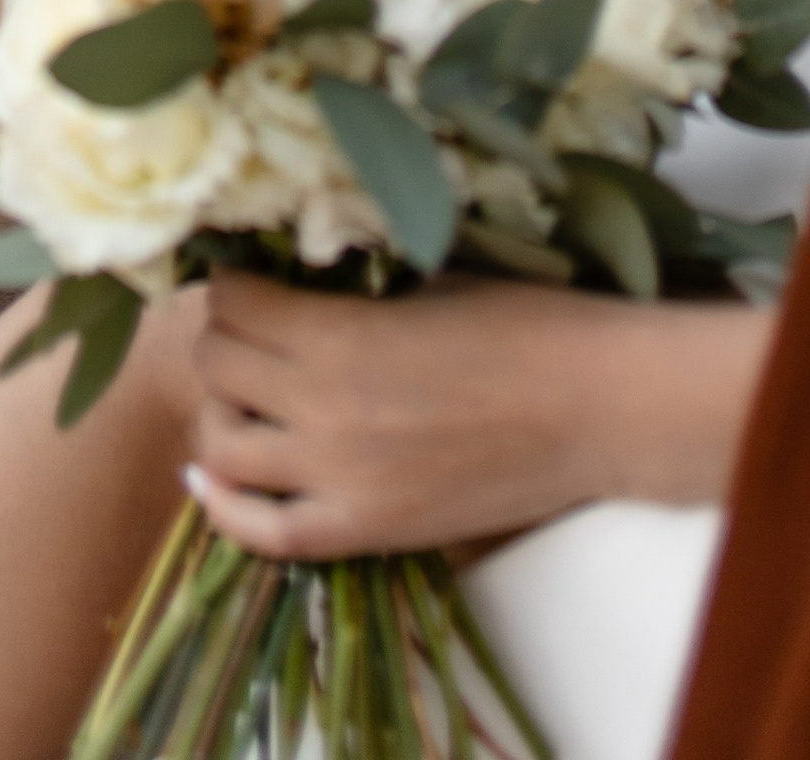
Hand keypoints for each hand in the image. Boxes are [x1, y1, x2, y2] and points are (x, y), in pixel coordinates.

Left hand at [185, 272, 771, 558]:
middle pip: (218, 369)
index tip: (246, 274)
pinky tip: (214, 478)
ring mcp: (339, 482)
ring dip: (221, 410)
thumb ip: (352, 294)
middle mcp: (322, 412)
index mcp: (339, 336)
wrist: (595, 408)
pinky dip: (226, 506)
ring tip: (243, 391)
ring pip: (222, 448)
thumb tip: (295, 278)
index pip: (233, 304)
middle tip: (248, 325)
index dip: (233, 282)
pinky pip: (264, 534)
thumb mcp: (427, 283)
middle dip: (223, 337)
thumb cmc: (525, 325)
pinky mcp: (365, 532)